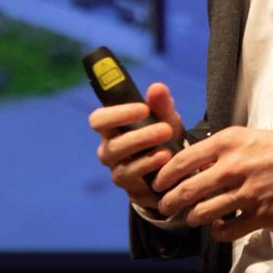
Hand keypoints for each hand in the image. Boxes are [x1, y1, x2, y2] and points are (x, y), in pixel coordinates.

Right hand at [89, 82, 184, 212]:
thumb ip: (161, 104)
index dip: (117, 114)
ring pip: (121, 163)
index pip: (99, 119)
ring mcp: (115, 167)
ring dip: (144, 153)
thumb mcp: (166, 118)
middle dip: (138, 136)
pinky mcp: (126, 184)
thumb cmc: (163, 135)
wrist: (173, 167)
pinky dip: (149, 167)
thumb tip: (157, 88)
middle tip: (165, 130)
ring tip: (168, 149)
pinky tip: (165, 160)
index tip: (143, 109)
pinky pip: (131, 176)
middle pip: (111, 143)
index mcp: (112, 127)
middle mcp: (108, 148)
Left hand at [153, 124, 272, 240]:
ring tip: (190, 219)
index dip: (165, 175)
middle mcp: (233, 167)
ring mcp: (246, 193)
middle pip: (187, 191)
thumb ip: (229, 149)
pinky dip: (218, 232)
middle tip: (165, 207)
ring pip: (202, 213)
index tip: (159, 182)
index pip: (183, 160)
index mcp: (230, 141)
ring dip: (192, 219)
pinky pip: (227, 231)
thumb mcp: (256, 135)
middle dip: (170, 202)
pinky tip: (219, 227)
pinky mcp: (261, 216)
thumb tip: (204, 162)